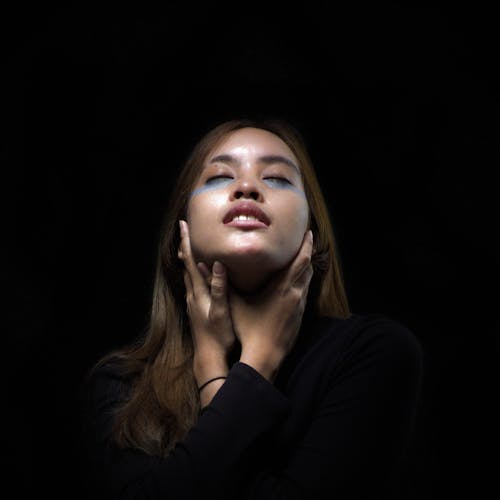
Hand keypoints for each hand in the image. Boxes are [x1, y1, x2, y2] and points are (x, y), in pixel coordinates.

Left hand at [178, 220, 235, 373]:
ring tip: (189, 247)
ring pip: (188, 275)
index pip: (190, 261)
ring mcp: (193, 302)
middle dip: (185, 246)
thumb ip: (219, 287)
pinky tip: (197, 275)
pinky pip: (192, 284)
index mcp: (198, 292)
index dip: (186, 242)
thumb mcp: (222, 311)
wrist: (208, 357)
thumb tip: (217, 264)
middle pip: (186, 265)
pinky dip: (193, 272)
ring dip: (188, 259)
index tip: (182, 225)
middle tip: (185, 230)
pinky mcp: (196, 309)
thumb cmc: (218, 335)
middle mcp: (192, 294)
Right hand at [230, 230, 313, 376]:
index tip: (308, 233)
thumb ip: (222, 284)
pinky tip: (296, 284)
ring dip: (306, 268)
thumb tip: (208, 266)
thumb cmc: (248, 330)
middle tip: (305, 241)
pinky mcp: (300, 317)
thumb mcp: (234, 304)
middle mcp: (295, 294)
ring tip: (301, 258)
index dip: (306, 245)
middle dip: (307, 253)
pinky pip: (305, 293)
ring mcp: (299, 306)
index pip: (301, 260)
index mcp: (282, 287)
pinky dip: (303, 283)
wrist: (265, 356)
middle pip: (307, 268)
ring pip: (307, 281)